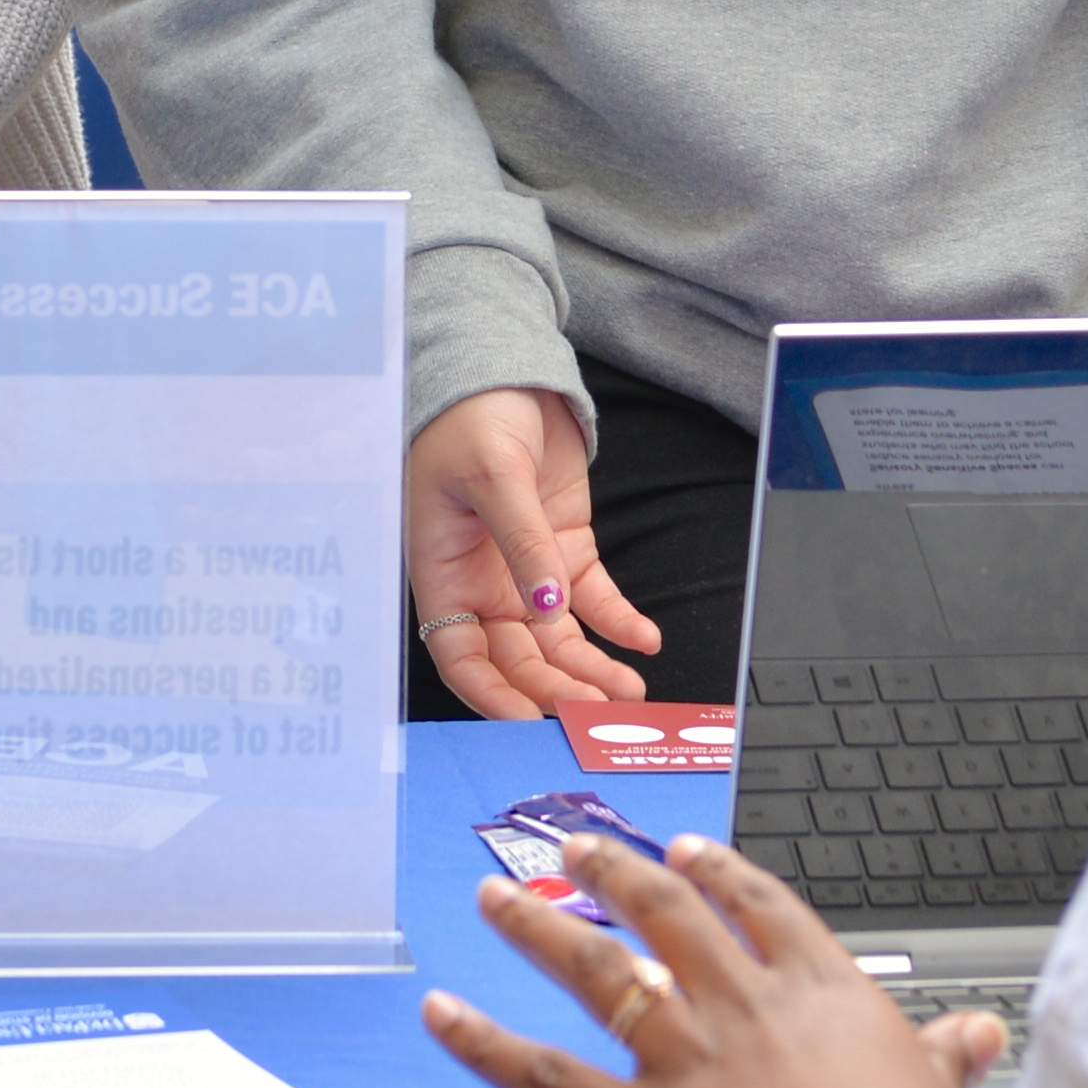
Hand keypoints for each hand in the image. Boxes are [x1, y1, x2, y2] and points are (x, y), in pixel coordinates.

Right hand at [409, 390, 661, 718]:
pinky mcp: (566, 548)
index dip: (490, 693)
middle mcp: (484, 585)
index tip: (528, 719)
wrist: (503, 368)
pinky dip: (619, 621)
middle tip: (595, 709)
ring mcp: (528, 570)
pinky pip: (594, 598)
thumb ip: (521, 543)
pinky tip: (644, 639)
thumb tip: (545, 607)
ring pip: (559, 638)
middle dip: (556, 687)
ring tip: (628, 689)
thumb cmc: (469, 418)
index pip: (461, 656)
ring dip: (592, 667)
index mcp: (444, 575)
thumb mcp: (493, 477)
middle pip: (518, 657)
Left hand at [424, 828, 998, 1087]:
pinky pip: (540, 1075)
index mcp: (816, 993)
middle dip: (616, 878)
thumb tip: (983, 1036)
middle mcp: (740, 1009)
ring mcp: (680, 1062)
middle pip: (667, 921)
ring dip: (539, 930)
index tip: (690, 852)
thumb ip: (945, 1059)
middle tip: (573, 849)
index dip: (724, 875)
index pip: (764, 910)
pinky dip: (483, 1042)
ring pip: (598, 974)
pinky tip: (442, 1013)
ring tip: (494, 897)